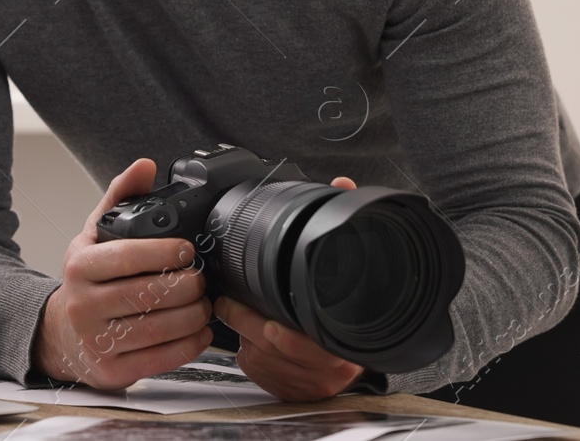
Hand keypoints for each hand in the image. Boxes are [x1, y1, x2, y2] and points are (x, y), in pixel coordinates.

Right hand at [31, 158, 214, 389]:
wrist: (59, 334)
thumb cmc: (85, 282)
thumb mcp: (93, 236)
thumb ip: (120, 197)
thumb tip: (144, 166)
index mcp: (80, 267)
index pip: (126, 257)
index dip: (163, 253)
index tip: (187, 250)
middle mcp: (83, 306)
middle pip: (146, 294)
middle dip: (186, 285)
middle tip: (201, 279)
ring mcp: (95, 342)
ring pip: (156, 329)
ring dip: (192, 316)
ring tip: (204, 304)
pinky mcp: (111, 371)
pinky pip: (158, 359)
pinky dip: (187, 345)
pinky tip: (199, 332)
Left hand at [214, 176, 364, 401]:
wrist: (354, 366)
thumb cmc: (351, 318)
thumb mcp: (349, 279)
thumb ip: (340, 229)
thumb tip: (341, 187)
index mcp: (338, 344)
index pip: (290, 336)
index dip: (260, 318)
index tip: (238, 301)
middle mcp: (322, 370)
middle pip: (266, 343)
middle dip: (241, 319)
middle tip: (225, 301)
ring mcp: (302, 385)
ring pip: (256, 356)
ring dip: (243, 335)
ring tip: (237, 313)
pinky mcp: (285, 392)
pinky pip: (255, 369)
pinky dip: (249, 352)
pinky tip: (255, 338)